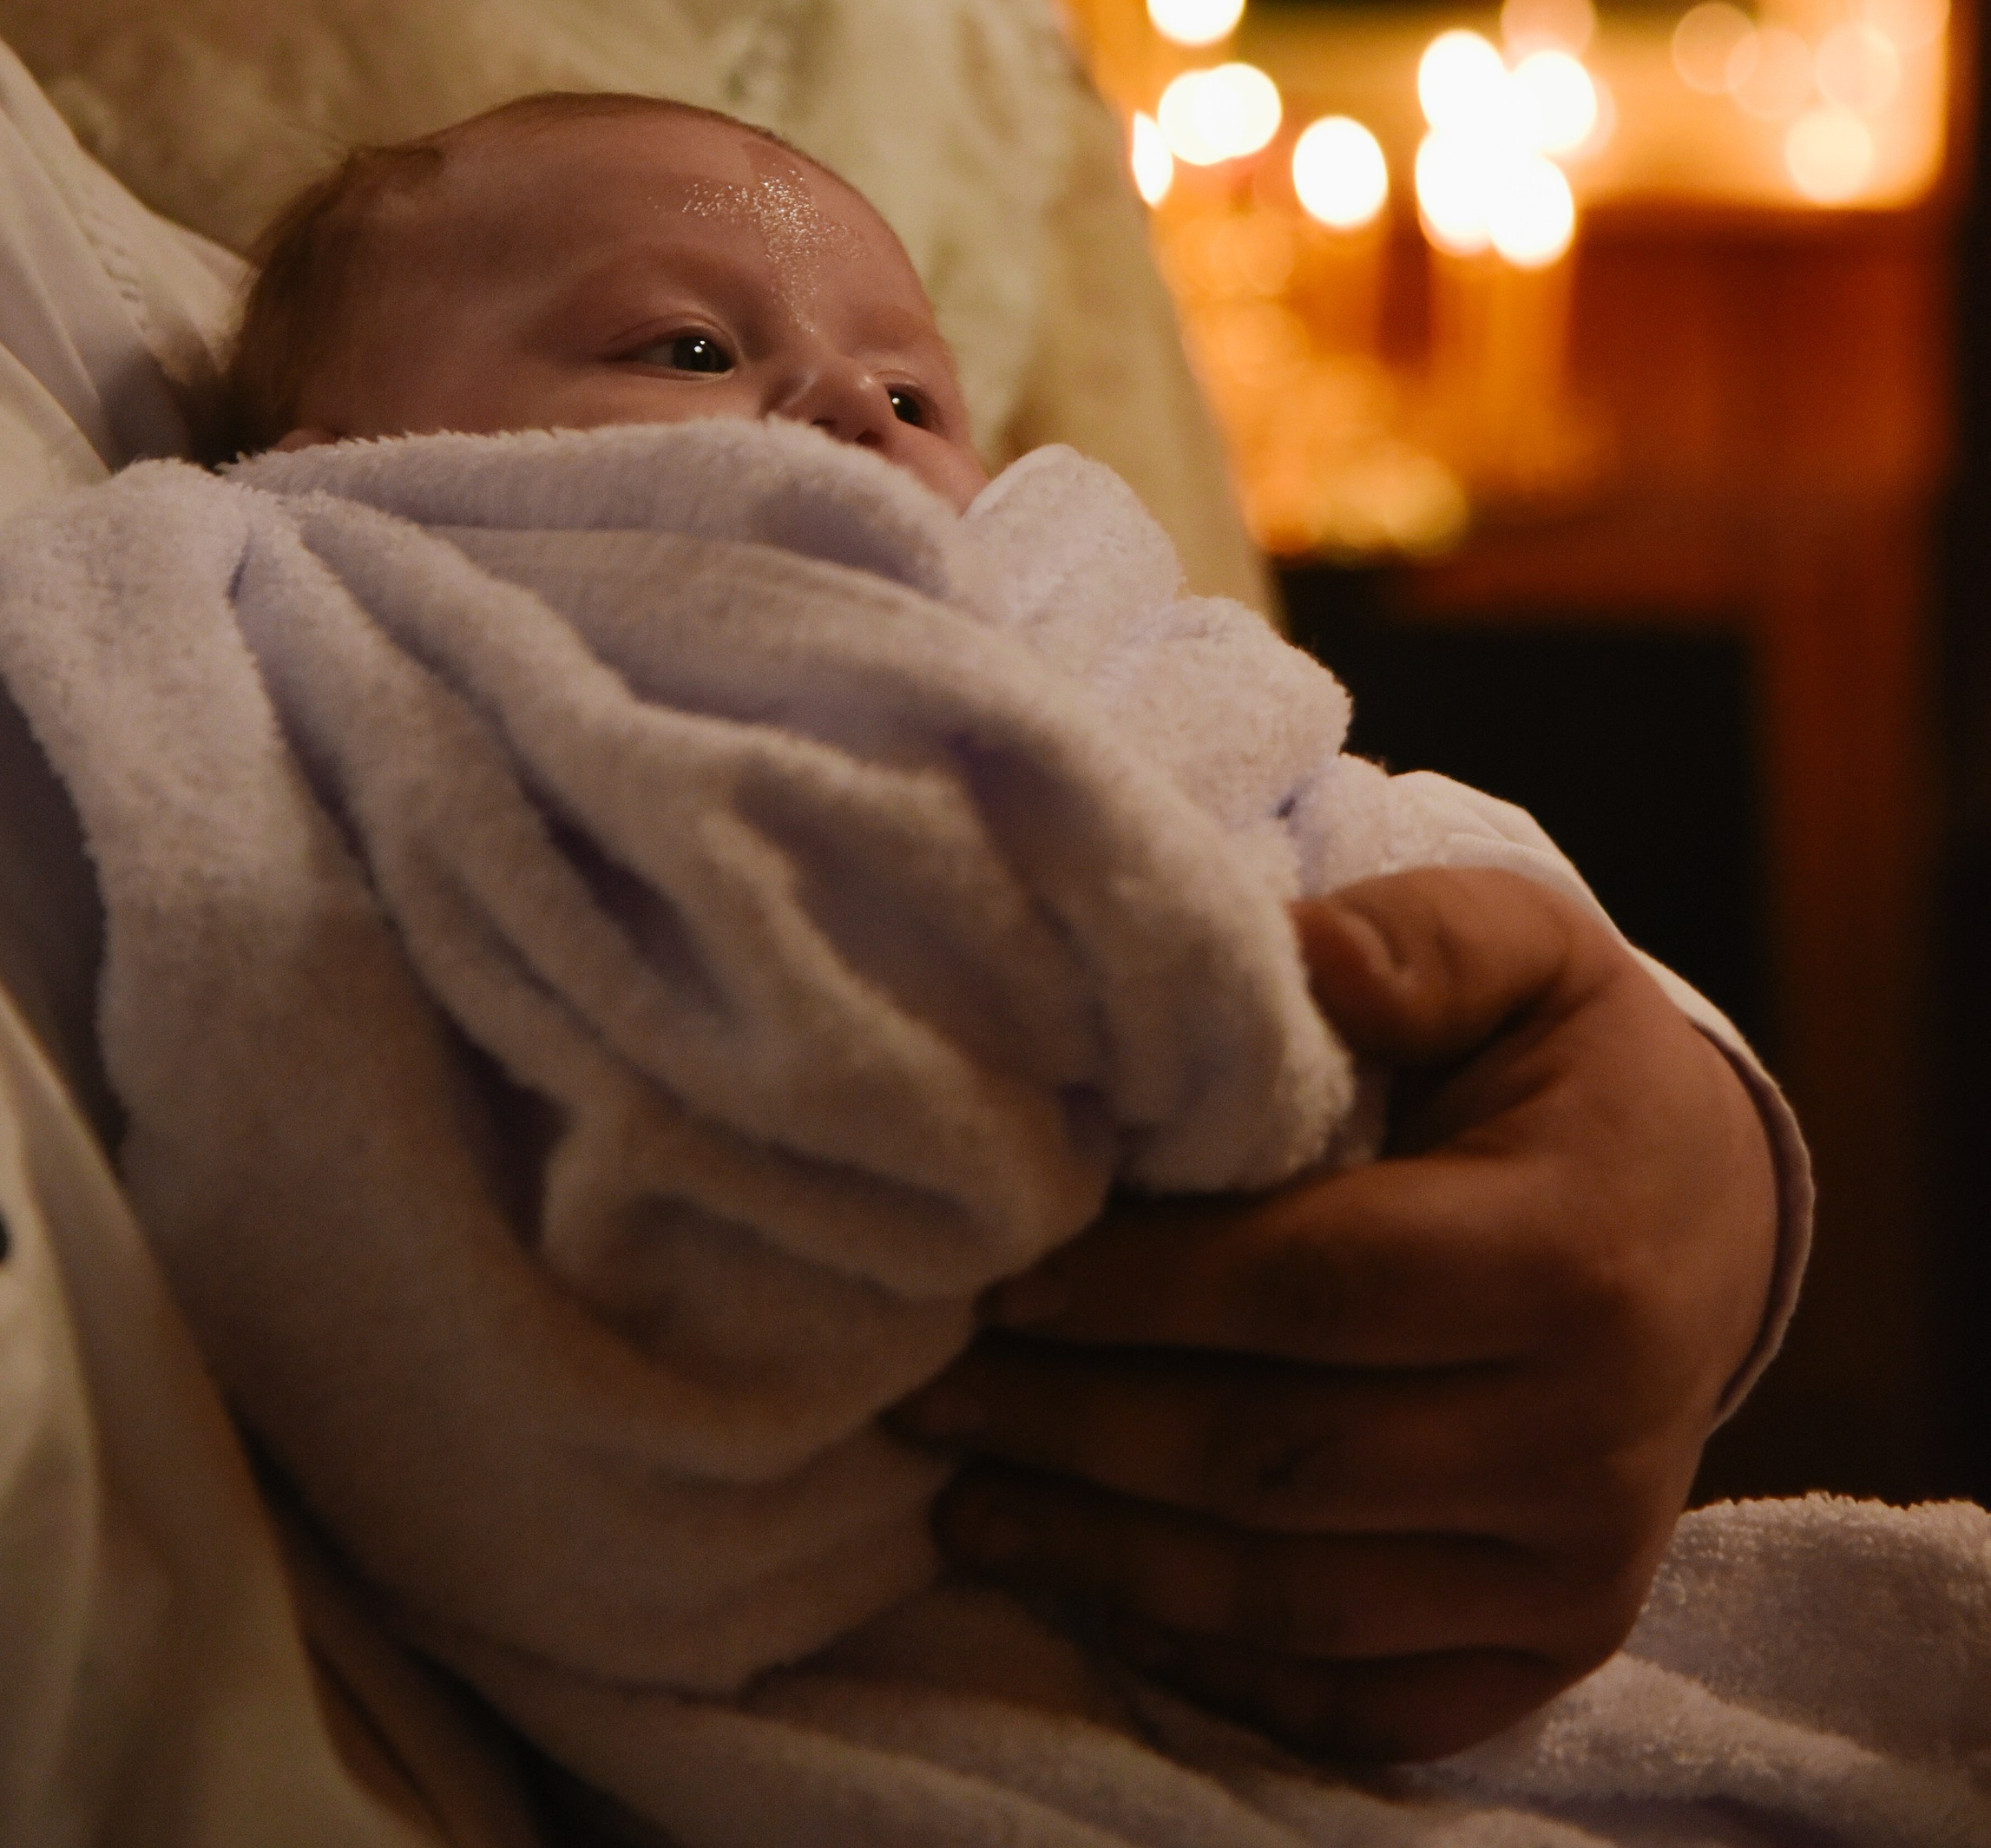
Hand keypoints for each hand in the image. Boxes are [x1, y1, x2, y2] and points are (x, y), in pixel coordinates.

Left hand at [892, 868, 1780, 1763]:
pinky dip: (1218, 1670)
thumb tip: (1295, 958)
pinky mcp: (1555, 1646)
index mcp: (1567, 1257)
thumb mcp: (1526, 951)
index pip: (1309, 1290)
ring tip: (967, 1506)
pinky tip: (1100, 1598)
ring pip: (1298, 1600)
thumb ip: (1414, 940)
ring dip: (1111, 1562)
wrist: (1710, 1218)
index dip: (1138, 1293)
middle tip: (931, 1399)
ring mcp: (1574, 1568)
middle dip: (1082, 1434)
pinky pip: (1364, 1702)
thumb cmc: (1571, 1067)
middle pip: (1281, 1460)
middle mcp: (1585, 1439)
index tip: (999, 1282)